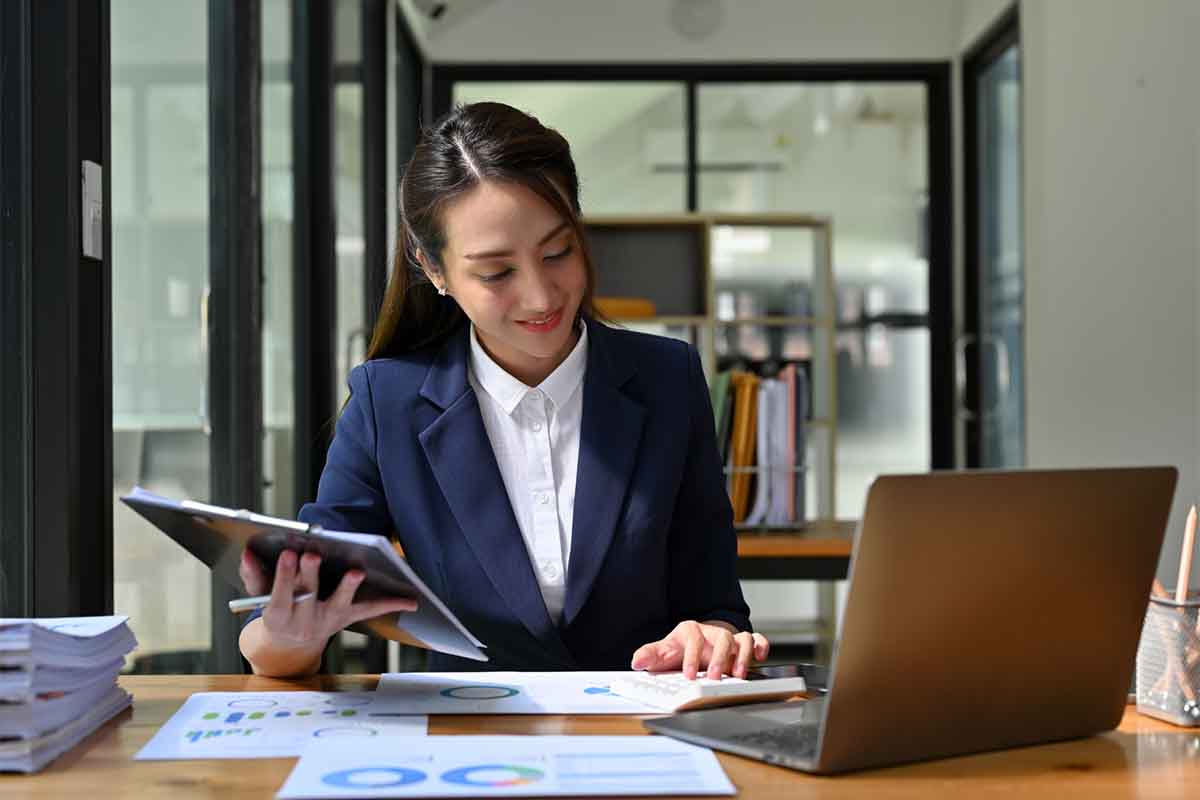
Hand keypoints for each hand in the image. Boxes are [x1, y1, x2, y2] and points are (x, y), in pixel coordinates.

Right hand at [239, 549, 417, 652]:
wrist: (290, 645)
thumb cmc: (276, 610)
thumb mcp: (258, 596)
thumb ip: (253, 575)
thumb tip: (247, 552)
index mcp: (278, 615)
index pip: (279, 594)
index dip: (284, 575)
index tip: (287, 553)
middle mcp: (304, 621)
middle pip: (307, 594)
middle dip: (309, 574)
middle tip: (312, 554)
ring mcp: (327, 620)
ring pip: (338, 603)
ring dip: (347, 587)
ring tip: (356, 571)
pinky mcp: (345, 618)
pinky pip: (368, 610)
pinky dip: (389, 604)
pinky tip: (411, 601)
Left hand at [631, 620, 769, 679]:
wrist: (696, 646)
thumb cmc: (680, 650)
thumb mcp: (663, 653)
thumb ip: (650, 655)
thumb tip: (637, 661)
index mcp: (691, 631)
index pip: (693, 638)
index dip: (691, 656)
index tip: (689, 675)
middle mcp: (713, 633)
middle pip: (722, 638)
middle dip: (719, 658)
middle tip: (714, 677)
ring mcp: (730, 638)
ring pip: (742, 638)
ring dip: (742, 656)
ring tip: (737, 674)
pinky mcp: (743, 645)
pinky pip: (758, 639)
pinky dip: (761, 646)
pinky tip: (758, 658)